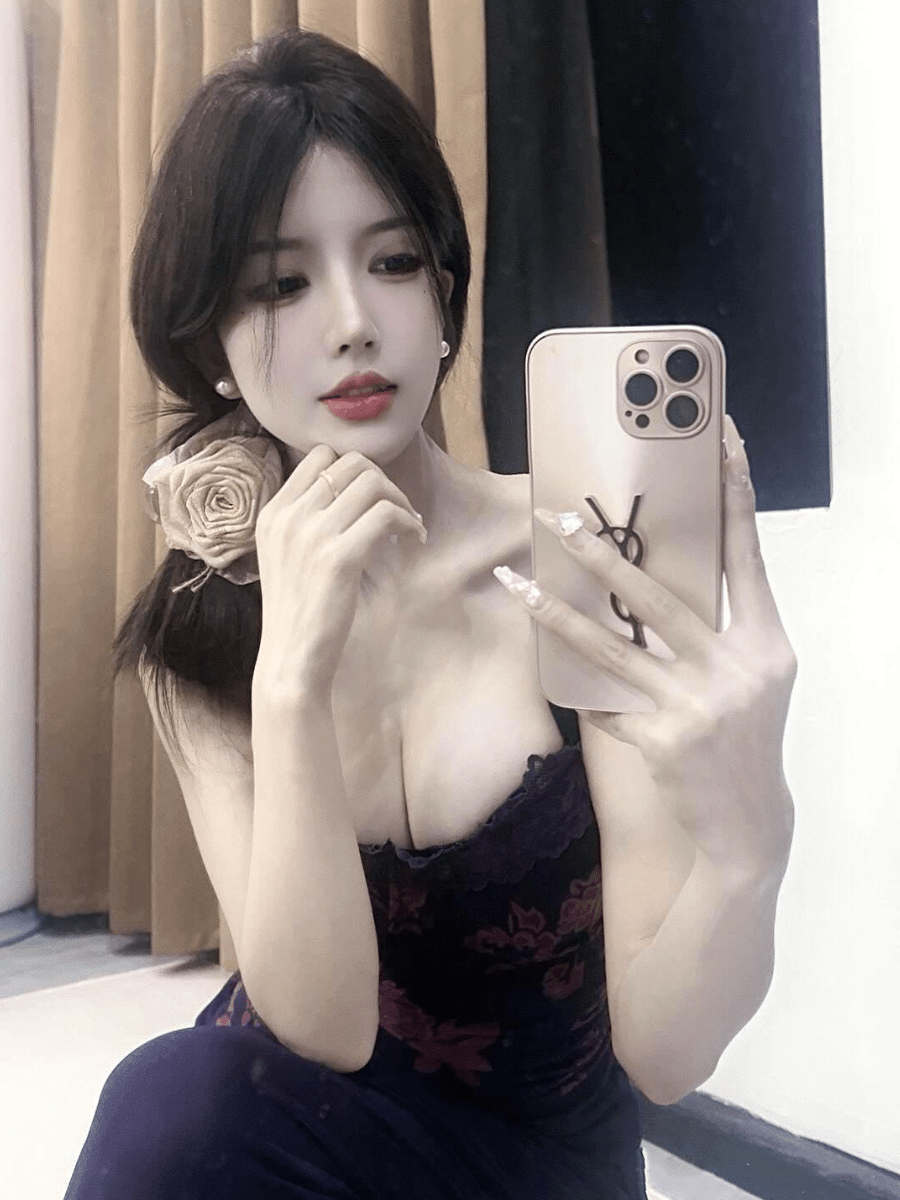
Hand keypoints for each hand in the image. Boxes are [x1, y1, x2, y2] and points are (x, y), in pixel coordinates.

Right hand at [253, 446, 426, 696]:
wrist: (291, 660)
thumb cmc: (299, 612)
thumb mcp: (286, 557)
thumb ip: (305, 522)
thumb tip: (349, 492)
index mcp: (272, 514)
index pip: (319, 456)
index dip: (354, 471)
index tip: (371, 498)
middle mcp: (288, 518)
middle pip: (350, 464)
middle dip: (383, 482)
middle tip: (397, 511)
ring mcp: (311, 536)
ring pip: (372, 483)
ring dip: (400, 500)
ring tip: (408, 526)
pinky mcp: (339, 558)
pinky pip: (387, 514)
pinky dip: (409, 522)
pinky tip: (414, 539)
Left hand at [494, 416, 796, 872]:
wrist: (750, 821)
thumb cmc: (745, 735)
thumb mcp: (753, 676)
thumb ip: (719, 628)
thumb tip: (653, 578)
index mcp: (767, 643)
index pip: (748, 556)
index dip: (736, 496)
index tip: (721, 441)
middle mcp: (737, 668)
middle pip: (659, 598)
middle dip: (603, 555)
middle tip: (558, 519)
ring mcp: (699, 706)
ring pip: (612, 648)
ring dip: (558, 612)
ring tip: (518, 582)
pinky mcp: (664, 740)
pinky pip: (606, 702)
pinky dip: (579, 685)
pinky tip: (549, 666)